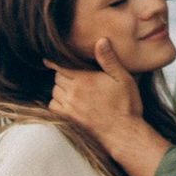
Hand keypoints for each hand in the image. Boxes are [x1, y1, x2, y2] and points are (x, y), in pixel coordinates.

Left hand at [50, 49, 166, 175]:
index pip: (61, 65)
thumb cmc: (126, 105)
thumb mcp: (122, 79)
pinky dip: (57, 102)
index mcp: (84, 79)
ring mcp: (69, 107)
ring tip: (72, 87)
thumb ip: (109, 59)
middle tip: (73, 74)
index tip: (48, 58)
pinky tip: (67, 101)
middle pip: (57, 77)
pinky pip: (53, 106)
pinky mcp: (69, 119)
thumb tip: (100, 41)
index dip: (54, 60)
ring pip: (55, 90)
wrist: (124, 134)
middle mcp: (73, 92)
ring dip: (60, 87)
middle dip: (62, 73)